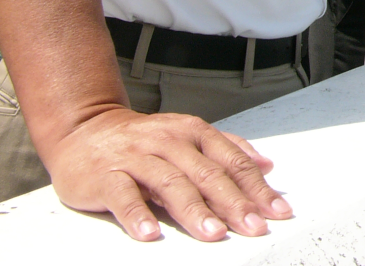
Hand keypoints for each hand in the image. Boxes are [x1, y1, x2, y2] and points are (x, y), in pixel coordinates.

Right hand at [45, 106, 290, 241]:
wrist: (86, 129)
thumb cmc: (144, 141)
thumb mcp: (190, 137)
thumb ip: (229, 149)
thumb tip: (267, 165)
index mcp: (195, 133)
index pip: (234, 162)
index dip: (257, 188)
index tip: (277, 211)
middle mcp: (170, 142)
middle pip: (208, 174)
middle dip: (235, 202)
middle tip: (254, 226)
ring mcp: (137, 158)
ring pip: (171, 183)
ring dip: (194, 210)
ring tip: (214, 233)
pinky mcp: (105, 175)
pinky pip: (123, 196)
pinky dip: (137, 215)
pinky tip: (149, 234)